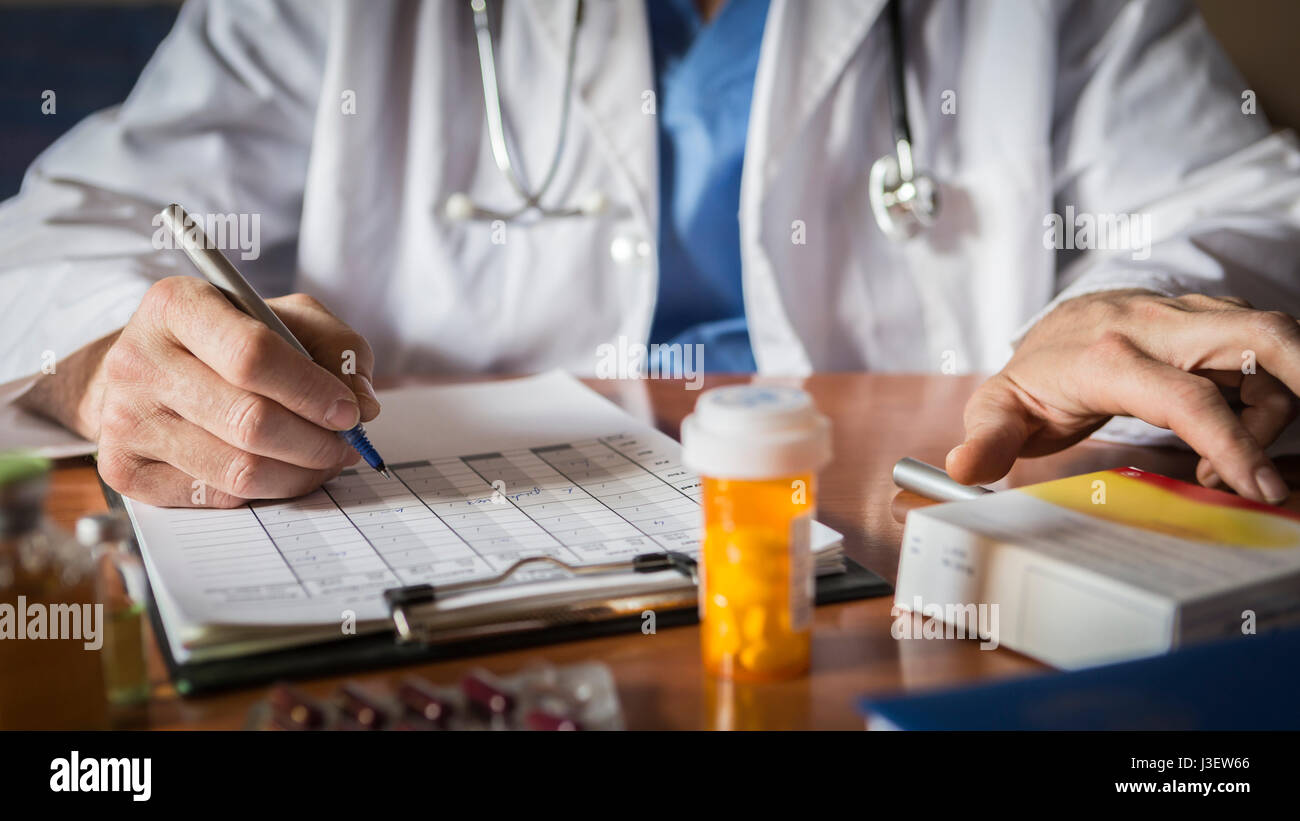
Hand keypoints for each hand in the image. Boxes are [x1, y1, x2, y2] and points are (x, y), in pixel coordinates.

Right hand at [28, 277, 380, 506]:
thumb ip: (336, 347)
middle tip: (345, 446)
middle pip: (249, 420)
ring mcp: (124, 418)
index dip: (311, 391)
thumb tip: (363, 403)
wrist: (147, 371)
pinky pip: (215, 496)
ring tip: (323, 460)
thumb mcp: (286, 317)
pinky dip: (263, 491)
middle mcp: (139, 360)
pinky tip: (279, 471)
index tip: (350, 411)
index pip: (252, 355)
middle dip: (315, 442)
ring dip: (299, 473)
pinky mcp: (123, 468)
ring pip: (237, 468)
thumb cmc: (229, 340)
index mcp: (177, 305)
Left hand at [947, 290, 1298, 503]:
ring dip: (1271, 408)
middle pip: (1261, 336)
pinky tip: (1223, 434)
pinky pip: (1262, 351)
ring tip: (1218, 462)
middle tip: (1281, 464)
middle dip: (1299, 386)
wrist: (1051, 328)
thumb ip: (985, 440)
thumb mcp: (999, 410)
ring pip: (1270, 345)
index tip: (1255, 489)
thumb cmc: (1034, 377)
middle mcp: (1157, 325)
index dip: (1231, 445)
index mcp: (1109, 355)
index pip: (1188, 398)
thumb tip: (963, 469)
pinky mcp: (1212, 321)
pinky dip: (1266, 394)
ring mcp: (1190, 317)